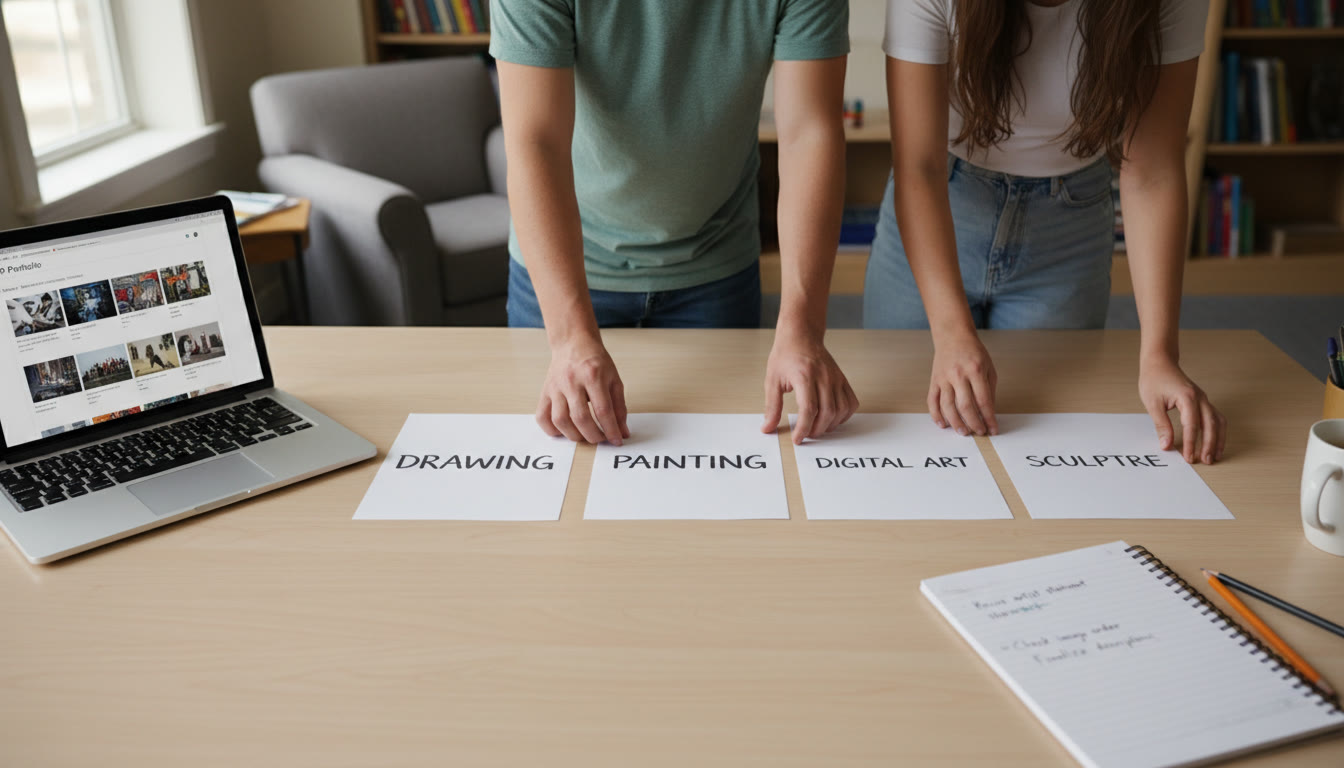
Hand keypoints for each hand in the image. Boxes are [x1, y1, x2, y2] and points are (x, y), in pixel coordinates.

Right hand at [537, 337, 628, 444]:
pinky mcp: (545, 392)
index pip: (603, 410)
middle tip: (601, 439)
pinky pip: (542, 416)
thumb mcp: (614, 380)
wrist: (573, 343)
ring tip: (584, 436)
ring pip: (560, 420)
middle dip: (593, 436)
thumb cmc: (595, 361)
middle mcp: (572, 381)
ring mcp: (555, 387)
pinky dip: (552, 430)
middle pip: (580, 418)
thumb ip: (619, 407)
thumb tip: (622, 432)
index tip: (616, 441)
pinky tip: (564, 431)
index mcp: (593, 375)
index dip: (611, 430)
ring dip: (574, 435)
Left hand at [762, 329, 858, 444]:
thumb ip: (771, 407)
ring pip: (841, 410)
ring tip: (817, 428)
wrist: (801, 335)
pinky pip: (851, 402)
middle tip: (806, 434)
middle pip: (827, 412)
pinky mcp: (842, 379)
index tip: (797, 439)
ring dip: (830, 425)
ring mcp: (836, 378)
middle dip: (816, 430)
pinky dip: (844, 415)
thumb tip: (767, 428)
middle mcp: (824, 377)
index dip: (803, 428)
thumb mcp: (772, 381)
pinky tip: (832, 418)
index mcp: (804, 376)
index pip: (808, 409)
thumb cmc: (786, 356)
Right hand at [928, 330, 997, 435]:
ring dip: (956, 422)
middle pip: (965, 406)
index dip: (988, 418)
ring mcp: (944, 378)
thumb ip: (989, 390)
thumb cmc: (973, 352)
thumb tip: (988, 413)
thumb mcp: (988, 368)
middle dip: (973, 423)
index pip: (983, 401)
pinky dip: (936, 415)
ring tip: (963, 432)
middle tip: (979, 433)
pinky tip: (943, 424)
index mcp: (975, 371)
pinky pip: (932, 401)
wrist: (953, 336)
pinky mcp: (934, 381)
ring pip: (948, 406)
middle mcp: (958, 375)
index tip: (992, 429)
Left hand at [1139, 356, 1225, 463]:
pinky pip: (1216, 418)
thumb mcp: (1152, 404)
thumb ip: (1161, 425)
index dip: (1191, 444)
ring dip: (1218, 440)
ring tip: (1215, 456)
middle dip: (1209, 445)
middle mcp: (1200, 398)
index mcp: (1187, 397)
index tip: (1189, 458)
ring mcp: (1204, 399)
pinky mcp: (1203, 401)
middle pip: (1210, 425)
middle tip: (1206, 461)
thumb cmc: (1154, 380)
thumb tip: (1166, 445)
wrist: (1160, 362)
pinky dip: (1218, 431)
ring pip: (1218, 422)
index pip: (1191, 426)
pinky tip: (1215, 443)